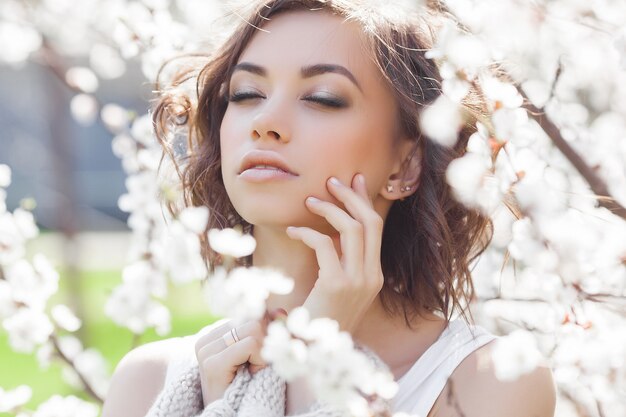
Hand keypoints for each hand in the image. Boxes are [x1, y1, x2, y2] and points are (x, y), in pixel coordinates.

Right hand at [194, 309, 286, 405]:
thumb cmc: (251, 388)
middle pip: (254, 317)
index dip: (267, 333)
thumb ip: (269, 330)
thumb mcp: (262, 354)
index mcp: (215, 335)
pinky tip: (251, 375)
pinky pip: (250, 344)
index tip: (260, 357)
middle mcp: (206, 339)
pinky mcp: (212, 364)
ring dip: (263, 351)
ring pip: (254, 327)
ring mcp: (205, 351)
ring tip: (253, 370)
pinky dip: (260, 360)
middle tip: (259, 365)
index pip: (252, 313)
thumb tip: (280, 312)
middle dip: (266, 341)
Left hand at [286, 173, 384, 333]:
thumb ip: (339, 263)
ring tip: (310, 201)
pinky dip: (308, 232)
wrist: (317, 355)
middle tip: (331, 181)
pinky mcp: (337, 285)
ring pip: (353, 229)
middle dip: (352, 196)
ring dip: (330, 209)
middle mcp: (371, 275)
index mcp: (374, 275)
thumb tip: (332, 235)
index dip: (365, 201)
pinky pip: (325, 245)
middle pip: (370, 222)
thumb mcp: (337, 289)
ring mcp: (357, 281)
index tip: (355, 180)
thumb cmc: (322, 322)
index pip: (376, 228)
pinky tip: (293, 231)